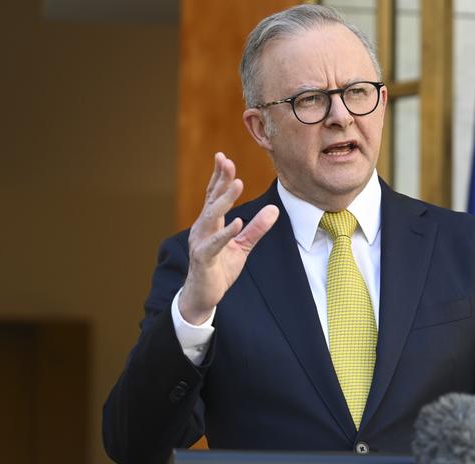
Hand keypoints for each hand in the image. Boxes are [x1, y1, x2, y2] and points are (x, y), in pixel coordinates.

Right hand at [178, 152, 278, 323]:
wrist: (203, 296)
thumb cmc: (219, 269)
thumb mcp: (242, 246)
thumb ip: (256, 228)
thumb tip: (274, 209)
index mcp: (209, 224)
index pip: (212, 196)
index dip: (218, 177)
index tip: (223, 157)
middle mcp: (201, 229)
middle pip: (211, 200)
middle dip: (220, 181)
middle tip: (228, 161)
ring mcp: (200, 243)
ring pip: (211, 217)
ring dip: (224, 200)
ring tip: (237, 184)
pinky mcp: (204, 259)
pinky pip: (215, 244)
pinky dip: (225, 233)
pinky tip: (237, 222)